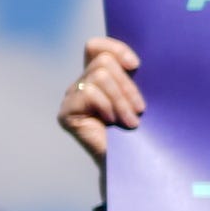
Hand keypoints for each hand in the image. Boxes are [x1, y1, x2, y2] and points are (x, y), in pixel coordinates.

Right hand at [59, 35, 144, 169]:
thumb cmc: (143, 131)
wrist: (133, 164)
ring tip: (131, 120)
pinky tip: (113, 122)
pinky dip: (107, 106)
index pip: (96, 47)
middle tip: (140, 109)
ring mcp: (72, 97)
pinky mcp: (67, 112)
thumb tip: (136, 59)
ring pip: (100, 76)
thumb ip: (133, 76)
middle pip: (104, 62)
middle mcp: (82, 83)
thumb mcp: (140, 97)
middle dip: (127, 85)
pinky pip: (89, 93)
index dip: (115, 48)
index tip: (136, 65)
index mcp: (99, 76)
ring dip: (121, 99)